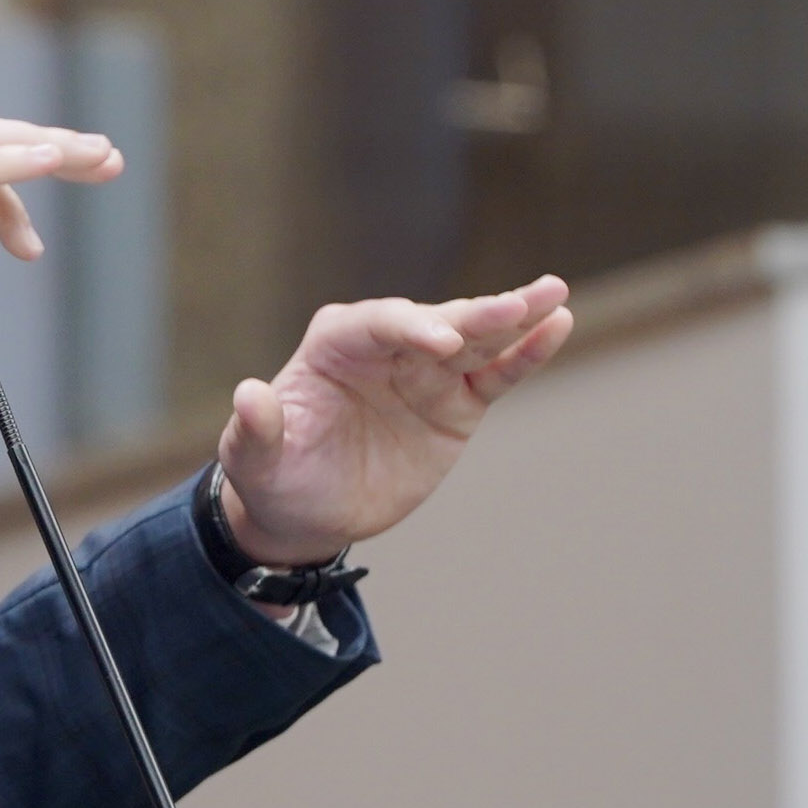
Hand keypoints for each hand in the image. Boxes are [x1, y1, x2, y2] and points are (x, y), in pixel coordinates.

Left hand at [217, 277, 573, 566]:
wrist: (305, 513)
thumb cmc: (273, 477)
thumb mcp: (252, 460)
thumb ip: (256, 429)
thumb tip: (249, 394)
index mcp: (333, 345)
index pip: (375, 324)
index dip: (409, 328)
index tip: (442, 346)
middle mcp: (384, 347)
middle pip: (433, 322)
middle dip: (473, 315)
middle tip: (514, 306)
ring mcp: (425, 372)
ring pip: (474, 339)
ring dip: (514, 317)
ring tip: (553, 294)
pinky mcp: (457, 403)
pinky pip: (496, 373)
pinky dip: (526, 353)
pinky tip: (557, 325)